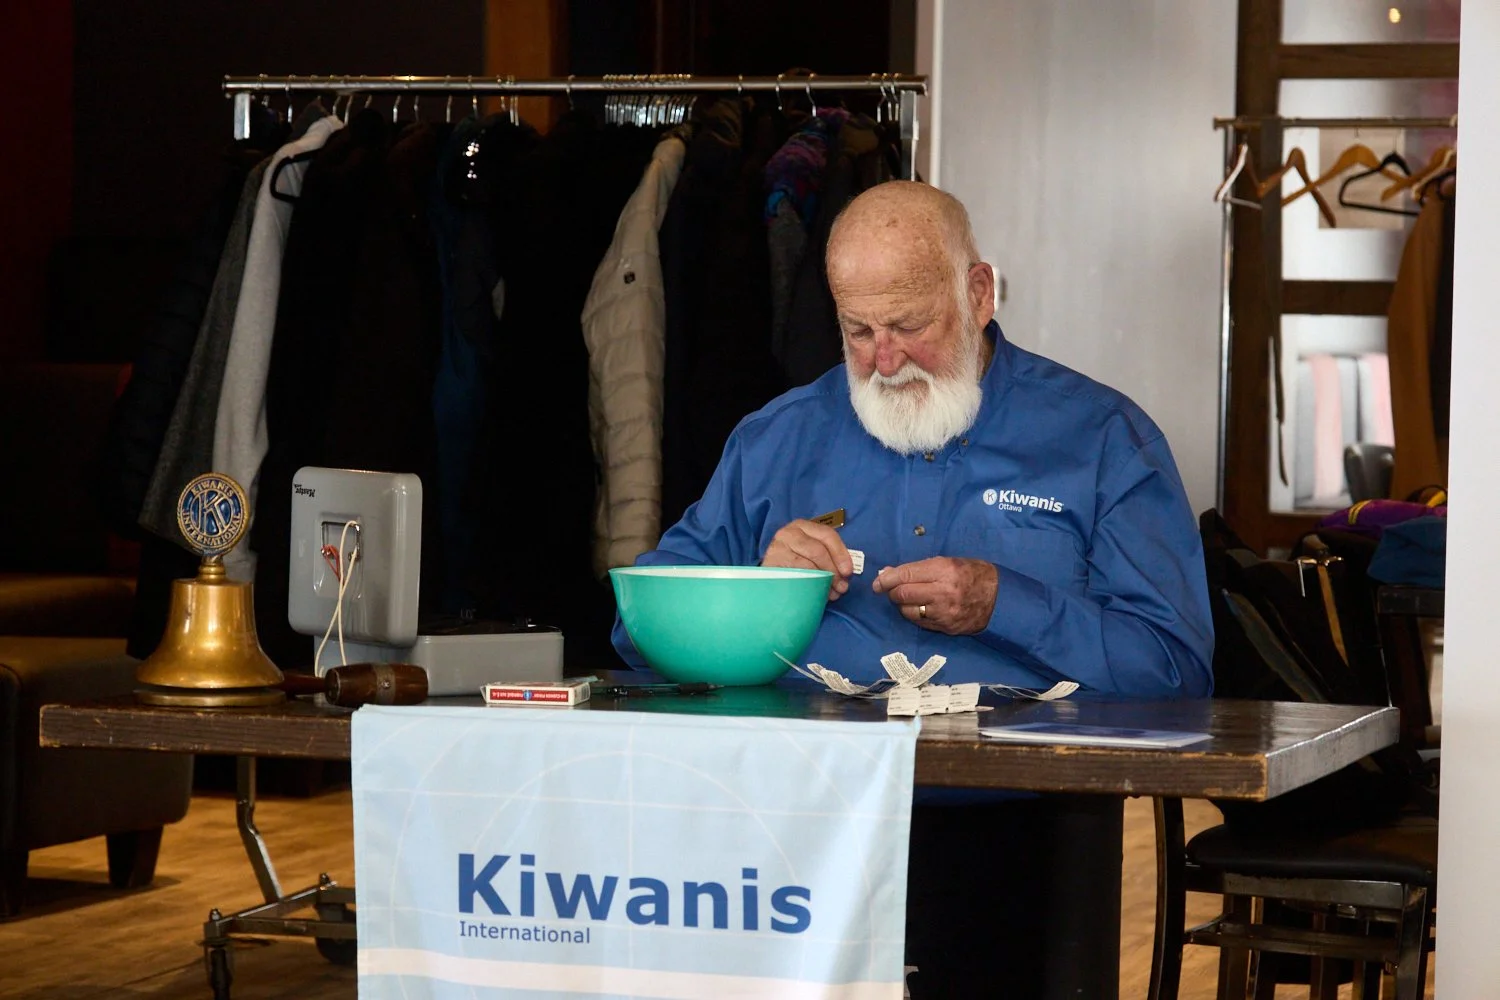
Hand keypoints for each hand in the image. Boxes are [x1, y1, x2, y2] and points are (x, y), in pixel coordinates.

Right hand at [761, 519, 852, 599]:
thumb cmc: (796, 561)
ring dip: (822, 581)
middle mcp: (789, 533)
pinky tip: (814, 593)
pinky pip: (794, 577)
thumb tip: (845, 574)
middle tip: (841, 587)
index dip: (841, 554)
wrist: (769, 572)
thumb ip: (828, 556)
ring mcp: (778, 548)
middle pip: (818, 550)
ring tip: (830, 593)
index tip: (848, 572)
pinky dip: (808, 586)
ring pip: (807, 565)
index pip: (827, 535)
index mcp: (803, 526)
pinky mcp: (771, 564)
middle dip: (833, 570)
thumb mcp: (812, 551)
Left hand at [871, 557, 998, 634]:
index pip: (905, 575)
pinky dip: (914, 615)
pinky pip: (919, 622)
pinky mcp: (945, 627)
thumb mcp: (948, 562)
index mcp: (944, 570)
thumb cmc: (973, 574)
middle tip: (891, 589)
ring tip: (908, 598)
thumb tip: (890, 573)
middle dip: (892, 592)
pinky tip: (919, 608)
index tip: (878, 581)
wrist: (1000, 598)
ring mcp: (944, 612)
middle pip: (902, 594)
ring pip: (908, 611)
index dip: (886, 578)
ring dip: (902, 605)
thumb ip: (919, 568)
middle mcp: (943, 592)